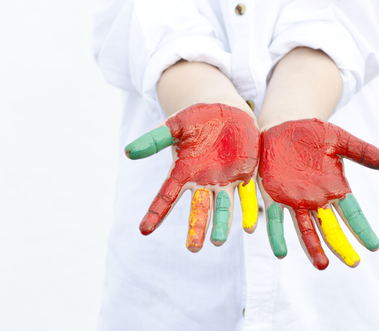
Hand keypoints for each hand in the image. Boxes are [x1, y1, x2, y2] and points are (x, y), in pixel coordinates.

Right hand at [125, 103, 259, 251]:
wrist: (225, 110)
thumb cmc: (196, 117)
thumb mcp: (174, 126)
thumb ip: (155, 139)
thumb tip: (128, 152)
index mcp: (184, 172)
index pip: (167, 196)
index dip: (156, 213)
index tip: (144, 230)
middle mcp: (203, 182)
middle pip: (198, 210)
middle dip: (195, 229)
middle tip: (193, 249)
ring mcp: (225, 181)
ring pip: (223, 208)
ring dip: (221, 225)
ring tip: (218, 242)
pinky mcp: (244, 175)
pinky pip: (247, 196)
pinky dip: (248, 212)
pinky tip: (250, 228)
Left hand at [258, 118, 378, 268]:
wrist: (283, 125)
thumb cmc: (312, 133)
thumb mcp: (339, 140)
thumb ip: (361, 152)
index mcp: (334, 188)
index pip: (352, 213)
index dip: (362, 228)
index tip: (374, 246)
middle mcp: (316, 199)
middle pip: (330, 228)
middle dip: (340, 245)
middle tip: (353, 263)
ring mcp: (294, 200)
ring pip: (304, 228)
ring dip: (312, 247)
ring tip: (320, 265)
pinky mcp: (274, 195)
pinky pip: (274, 219)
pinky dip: (276, 235)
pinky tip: (280, 252)